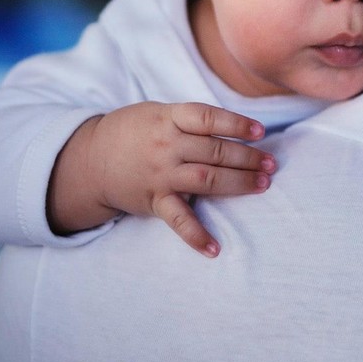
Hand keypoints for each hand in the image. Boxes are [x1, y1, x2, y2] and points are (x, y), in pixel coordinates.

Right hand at [48, 102, 275, 256]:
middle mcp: (166, 146)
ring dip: (238, 183)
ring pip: (206, 179)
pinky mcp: (154, 201)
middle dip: (248, 158)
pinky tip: (215, 248)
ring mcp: (160, 175)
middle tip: (272, 164)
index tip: (260, 132)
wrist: (91, 159)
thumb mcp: (160, 113)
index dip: (236, 124)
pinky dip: (196, 235)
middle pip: (215, 151)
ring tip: (263, 184)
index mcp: (169, 119)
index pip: (208, 118)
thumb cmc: (135, 131)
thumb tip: (236, 127)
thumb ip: (192, 119)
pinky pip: (178, 220)